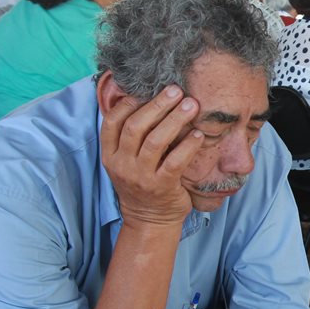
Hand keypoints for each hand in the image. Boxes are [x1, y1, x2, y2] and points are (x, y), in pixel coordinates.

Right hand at [99, 86, 207, 228]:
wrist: (150, 220)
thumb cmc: (142, 183)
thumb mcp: (126, 161)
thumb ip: (130, 137)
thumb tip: (146, 98)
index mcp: (110, 155)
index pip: (111, 122)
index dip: (128, 102)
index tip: (146, 88)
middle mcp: (122, 165)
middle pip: (135, 126)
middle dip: (157, 105)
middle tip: (176, 90)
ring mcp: (141, 177)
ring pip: (155, 141)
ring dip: (175, 119)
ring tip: (191, 105)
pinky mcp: (161, 187)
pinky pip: (175, 161)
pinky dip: (188, 145)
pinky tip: (199, 134)